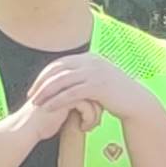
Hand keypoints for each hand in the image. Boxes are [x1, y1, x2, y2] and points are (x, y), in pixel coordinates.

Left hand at [18, 52, 145, 137]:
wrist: (135, 101)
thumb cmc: (114, 94)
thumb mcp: (97, 78)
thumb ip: (82, 74)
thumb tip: (64, 76)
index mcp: (89, 57)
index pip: (59, 64)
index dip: (44, 75)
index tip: (34, 88)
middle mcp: (90, 61)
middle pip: (57, 71)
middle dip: (41, 84)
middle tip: (30, 96)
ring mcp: (94, 72)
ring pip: (62, 82)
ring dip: (46, 93)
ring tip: (36, 104)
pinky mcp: (97, 86)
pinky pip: (71, 93)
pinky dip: (57, 101)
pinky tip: (49, 108)